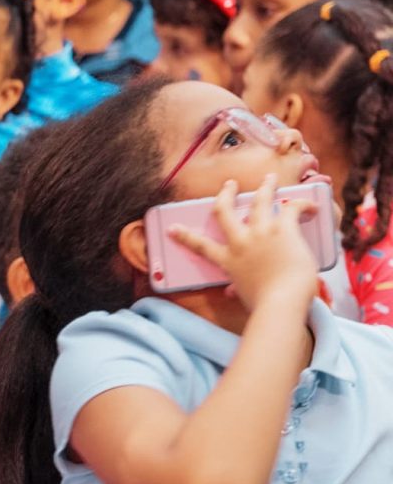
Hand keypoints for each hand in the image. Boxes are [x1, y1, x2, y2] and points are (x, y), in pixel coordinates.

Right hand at [170, 176, 322, 309]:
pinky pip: (292, 207)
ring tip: (270, 179)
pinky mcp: (282, 229)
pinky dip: (303, 204)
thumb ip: (237, 288)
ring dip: (266, 186)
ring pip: (260, 199)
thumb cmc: (264, 304)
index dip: (184, 236)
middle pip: (225, 211)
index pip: (200, 246)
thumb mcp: (244, 295)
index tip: (173, 228)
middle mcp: (240, 243)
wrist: (281, 302)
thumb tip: (231, 292)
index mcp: (228, 261)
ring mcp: (260, 233)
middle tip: (230, 185)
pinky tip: (311, 206)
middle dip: (226, 194)